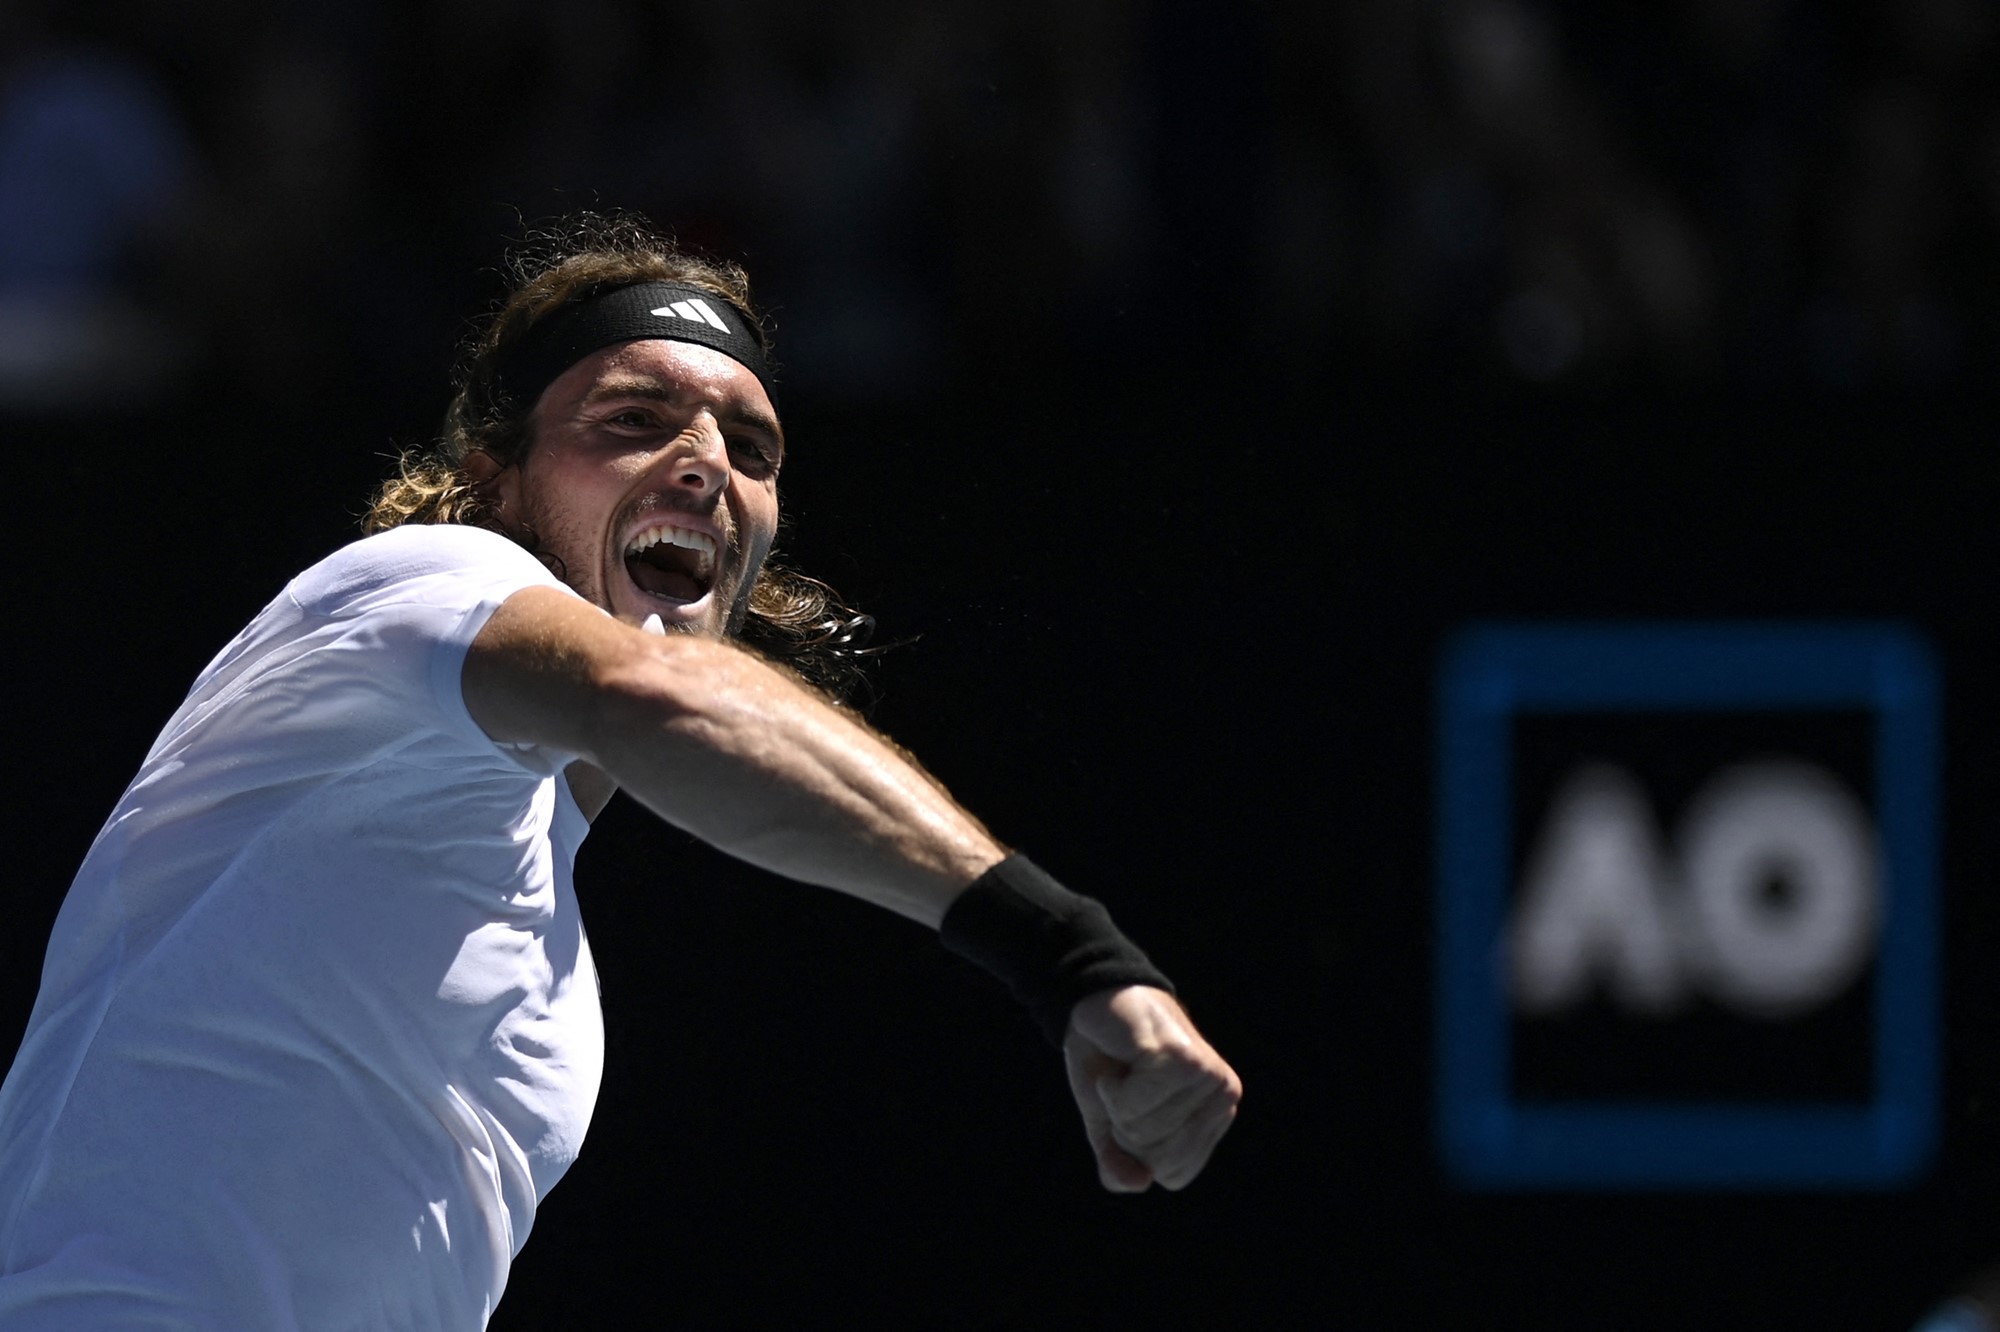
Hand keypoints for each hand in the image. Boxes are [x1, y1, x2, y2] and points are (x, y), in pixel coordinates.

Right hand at [1063, 985, 1240, 1191]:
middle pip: (1159, 1157)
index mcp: (1216, 1116)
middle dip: (1125, 1129)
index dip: (1137, 1151)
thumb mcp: (1109, 1125)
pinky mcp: (1181, 1056)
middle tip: (1126, 1086)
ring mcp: (1205, 1074)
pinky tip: (1121, 1059)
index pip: (1174, 1174)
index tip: (1132, 1108)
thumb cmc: (1108, 1064)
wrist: (1094, 1004)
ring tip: (1124, 1070)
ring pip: (1145, 1131)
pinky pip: (1135, 1105)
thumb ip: (1120, 1163)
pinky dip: (1112, 1088)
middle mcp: (1222, 1095)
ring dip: (1116, 1104)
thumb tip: (1140, 1182)